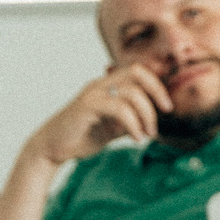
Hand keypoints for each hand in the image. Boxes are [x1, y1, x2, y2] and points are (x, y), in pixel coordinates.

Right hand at [25, 63, 173, 166]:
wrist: (52, 148)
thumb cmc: (83, 136)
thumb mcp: (114, 127)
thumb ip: (132, 120)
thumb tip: (154, 121)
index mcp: (107, 85)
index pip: (138, 71)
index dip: (157, 85)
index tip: (166, 107)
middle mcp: (100, 84)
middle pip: (137, 72)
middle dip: (157, 91)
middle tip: (166, 112)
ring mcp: (93, 93)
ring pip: (132, 93)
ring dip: (147, 115)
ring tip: (147, 134)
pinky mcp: (87, 106)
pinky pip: (119, 108)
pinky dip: (133, 124)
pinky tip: (136, 138)